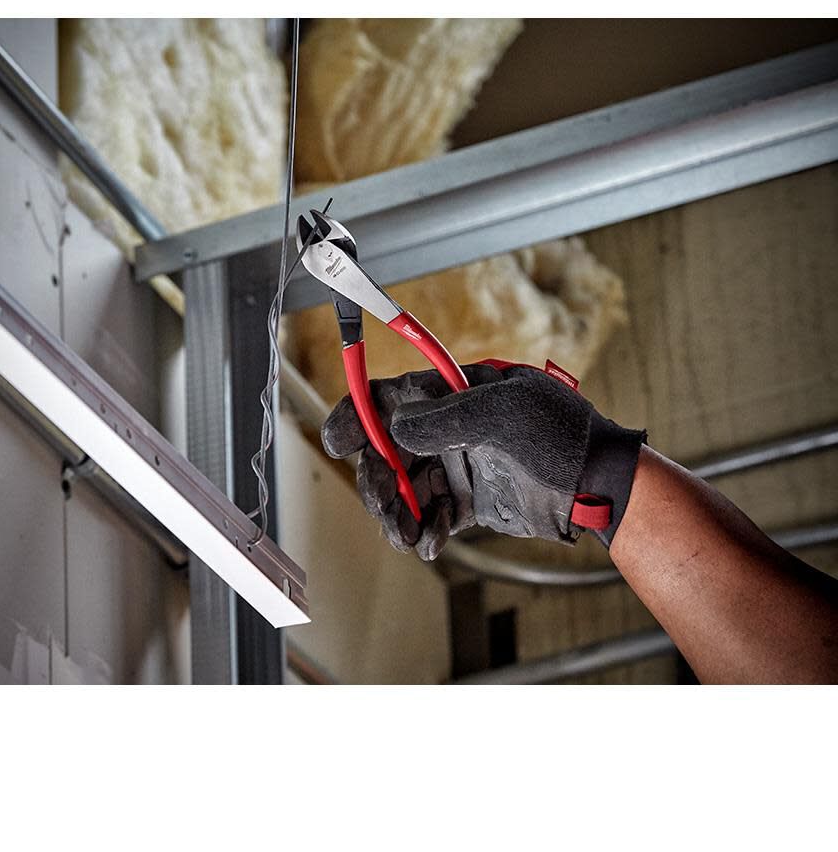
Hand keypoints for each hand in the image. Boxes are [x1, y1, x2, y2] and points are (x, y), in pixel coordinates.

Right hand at [321, 361, 644, 559]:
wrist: (601, 485)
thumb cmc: (561, 436)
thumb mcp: (504, 415)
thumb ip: (443, 419)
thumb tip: (392, 427)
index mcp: (452, 392)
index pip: (389, 397)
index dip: (356, 414)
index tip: (336, 441)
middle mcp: (448, 427)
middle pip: (387, 450)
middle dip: (378, 481)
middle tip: (384, 511)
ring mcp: (457, 463)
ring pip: (404, 488)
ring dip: (396, 513)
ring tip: (405, 537)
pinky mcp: (468, 500)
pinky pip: (429, 515)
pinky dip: (422, 530)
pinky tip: (428, 543)